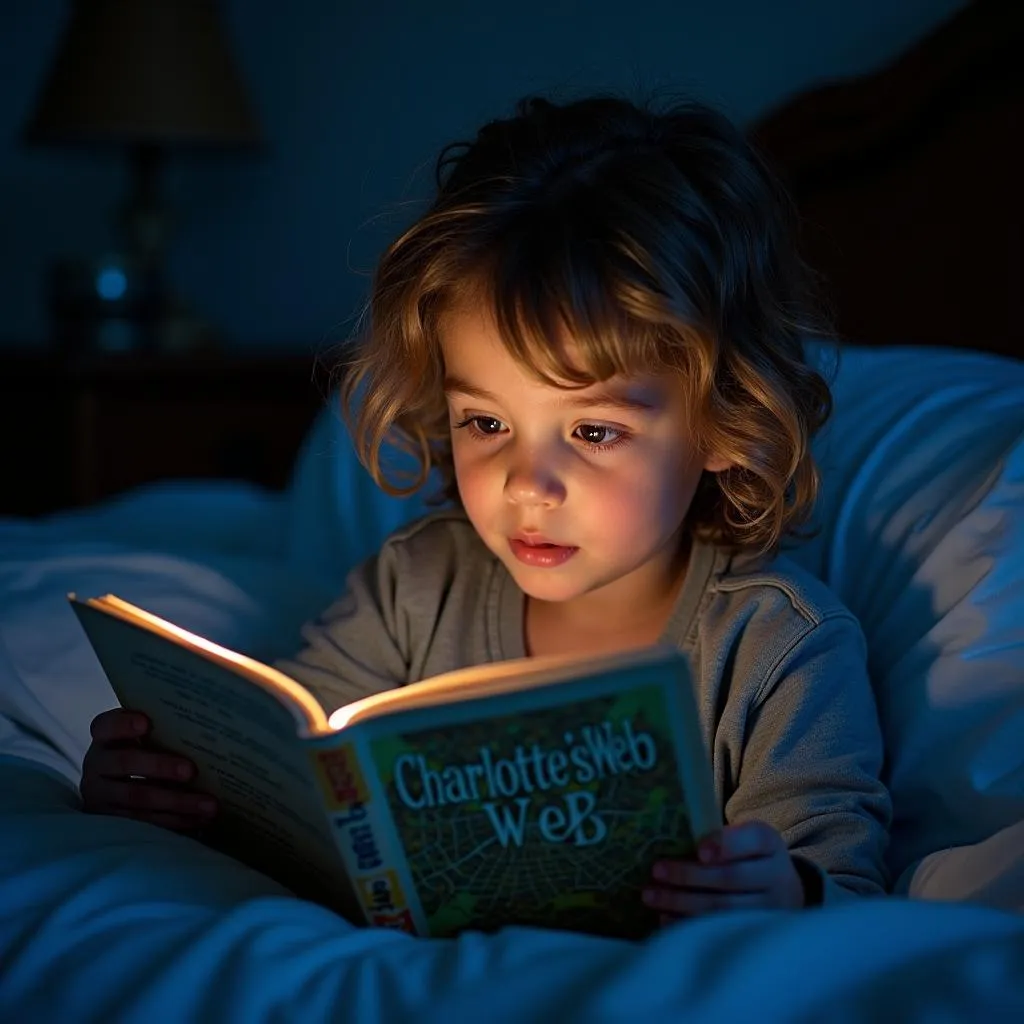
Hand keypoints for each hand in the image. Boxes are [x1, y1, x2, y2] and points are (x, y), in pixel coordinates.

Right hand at [80, 708, 216, 831]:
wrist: (113, 785)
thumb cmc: (140, 750)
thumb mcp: (143, 737)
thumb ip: (162, 731)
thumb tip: (208, 732)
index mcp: (105, 737)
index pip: (106, 725)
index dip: (124, 724)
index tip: (146, 722)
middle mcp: (97, 765)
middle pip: (125, 762)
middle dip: (160, 766)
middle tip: (191, 771)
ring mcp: (102, 795)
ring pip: (138, 797)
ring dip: (177, 802)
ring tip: (210, 805)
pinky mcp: (112, 820)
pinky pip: (146, 821)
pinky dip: (176, 820)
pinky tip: (201, 819)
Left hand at [643, 820, 804, 921]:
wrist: (781, 893)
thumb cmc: (747, 858)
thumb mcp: (743, 839)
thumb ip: (718, 838)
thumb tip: (670, 840)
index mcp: (770, 845)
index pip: (755, 839)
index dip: (726, 845)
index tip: (699, 851)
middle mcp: (777, 878)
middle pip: (731, 878)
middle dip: (689, 875)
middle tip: (656, 870)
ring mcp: (770, 912)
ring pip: (723, 909)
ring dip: (681, 902)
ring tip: (650, 896)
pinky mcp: (755, 936)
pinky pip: (719, 932)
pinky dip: (688, 924)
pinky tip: (664, 918)